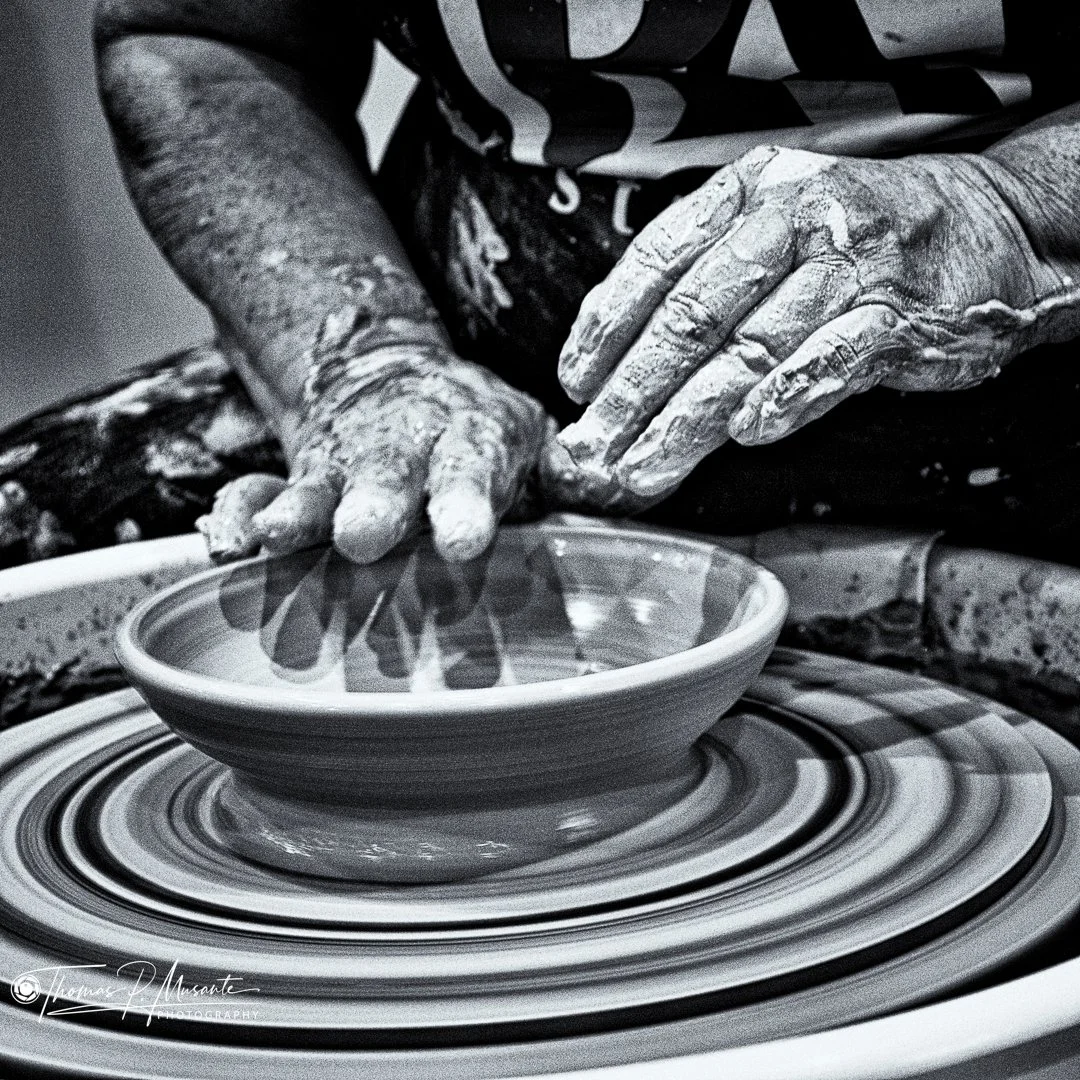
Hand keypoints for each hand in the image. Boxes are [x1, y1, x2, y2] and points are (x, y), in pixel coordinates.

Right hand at [198, 330, 547, 563]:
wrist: (394, 380)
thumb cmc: (473, 433)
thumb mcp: (524, 434)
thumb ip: (559, 466)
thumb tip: (606, 479)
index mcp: (463, 444)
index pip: (467, 472)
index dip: (464, 505)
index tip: (464, 540)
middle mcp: (398, 456)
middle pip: (384, 480)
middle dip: (373, 507)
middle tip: (365, 537)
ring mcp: (341, 471)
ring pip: (314, 489)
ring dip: (297, 514)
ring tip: (273, 537)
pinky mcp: (294, 483)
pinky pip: (254, 497)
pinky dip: (236, 518)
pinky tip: (224, 547)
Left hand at [554, 145, 1079, 502]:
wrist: (990, 228)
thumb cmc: (861, 241)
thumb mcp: (777, 229)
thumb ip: (707, 282)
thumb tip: (622, 360)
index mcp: (750, 192)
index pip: (657, 259)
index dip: (607, 325)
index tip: (574, 382)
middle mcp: (794, 217)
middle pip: (692, 314)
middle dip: (632, 391)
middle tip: (594, 447)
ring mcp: (848, 266)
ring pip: (748, 349)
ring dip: (687, 419)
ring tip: (642, 467)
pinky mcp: (898, 315)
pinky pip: (829, 362)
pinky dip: (784, 398)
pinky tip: (742, 433)